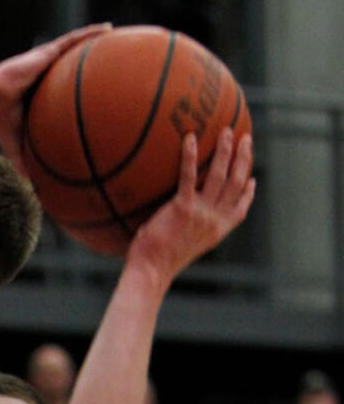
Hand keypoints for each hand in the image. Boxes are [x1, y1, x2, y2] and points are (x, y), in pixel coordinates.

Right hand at [0, 24, 111, 172]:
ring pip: (79, 49)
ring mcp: (48, 61)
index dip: (90, 90)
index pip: (72, 91)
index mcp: (45, 94)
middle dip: (100, 63)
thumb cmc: (0, 124)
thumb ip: (29, 164)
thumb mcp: (18, 148)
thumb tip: (37, 191)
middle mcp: (49, 75)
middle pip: (79, 67)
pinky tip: (108, 29)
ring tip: (122, 37)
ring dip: (100, 42)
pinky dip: (90, 34)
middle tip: (123, 66)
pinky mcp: (46, 52)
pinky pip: (72, 40)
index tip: (111, 94)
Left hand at [128, 128, 254, 283]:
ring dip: (226, 150)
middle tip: (245, 138)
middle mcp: (215, 220)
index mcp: (218, 231)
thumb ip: (191, 232)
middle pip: (237, 182)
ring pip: (221, 175)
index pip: (241, 208)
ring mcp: (201, 213)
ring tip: (226, 131)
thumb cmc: (158, 263)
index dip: (249, 192)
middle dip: (244, 158)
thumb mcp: (184, 248)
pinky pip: (189, 176)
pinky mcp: (183, 208)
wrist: (151, 272)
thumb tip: (179, 224)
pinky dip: (191, 156)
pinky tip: (189, 139)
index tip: (252, 177)